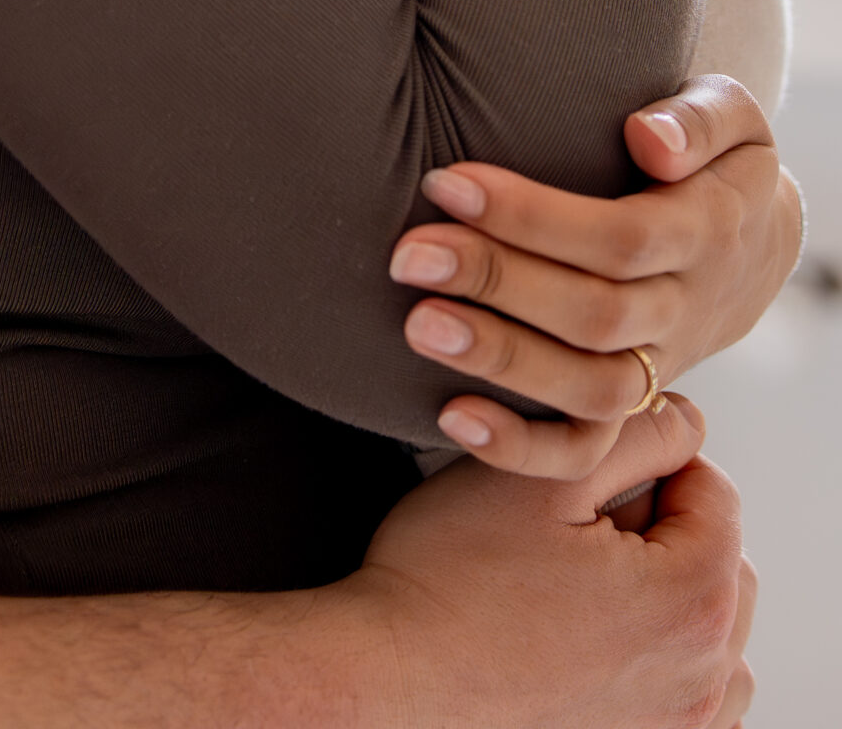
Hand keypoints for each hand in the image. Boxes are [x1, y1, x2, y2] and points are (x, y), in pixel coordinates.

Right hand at [336, 396, 754, 728]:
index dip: (653, 458)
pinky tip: (602, 637)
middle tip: (578, 517)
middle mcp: (703, 674)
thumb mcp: (543, 476)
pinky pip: (695, 698)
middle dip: (666, 527)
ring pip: (713, 635)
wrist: (397, 678)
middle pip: (719, 564)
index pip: (715, 495)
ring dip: (672, 596)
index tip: (590, 463)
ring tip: (589, 577)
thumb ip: (633, 437)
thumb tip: (685, 418)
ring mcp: (679, 724)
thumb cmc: (454, 579)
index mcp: (691, 599)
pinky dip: (668, 660)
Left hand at [387, 76, 802, 478]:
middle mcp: (681, 308)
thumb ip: (696, 120)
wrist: (749, 241)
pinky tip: (451, 418)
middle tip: (408, 256)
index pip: (620, 238)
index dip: (532, 217)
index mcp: (705, 233)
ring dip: (502, 363)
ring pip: (589, 388)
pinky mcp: (631, 403)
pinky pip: (586, 446)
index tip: (447, 184)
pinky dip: (522, 446)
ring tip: (417, 327)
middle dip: (495, 283)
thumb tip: (649, 138)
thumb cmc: (708, 154)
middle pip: (593, 315)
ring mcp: (657, 364)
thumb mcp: (730, 116)